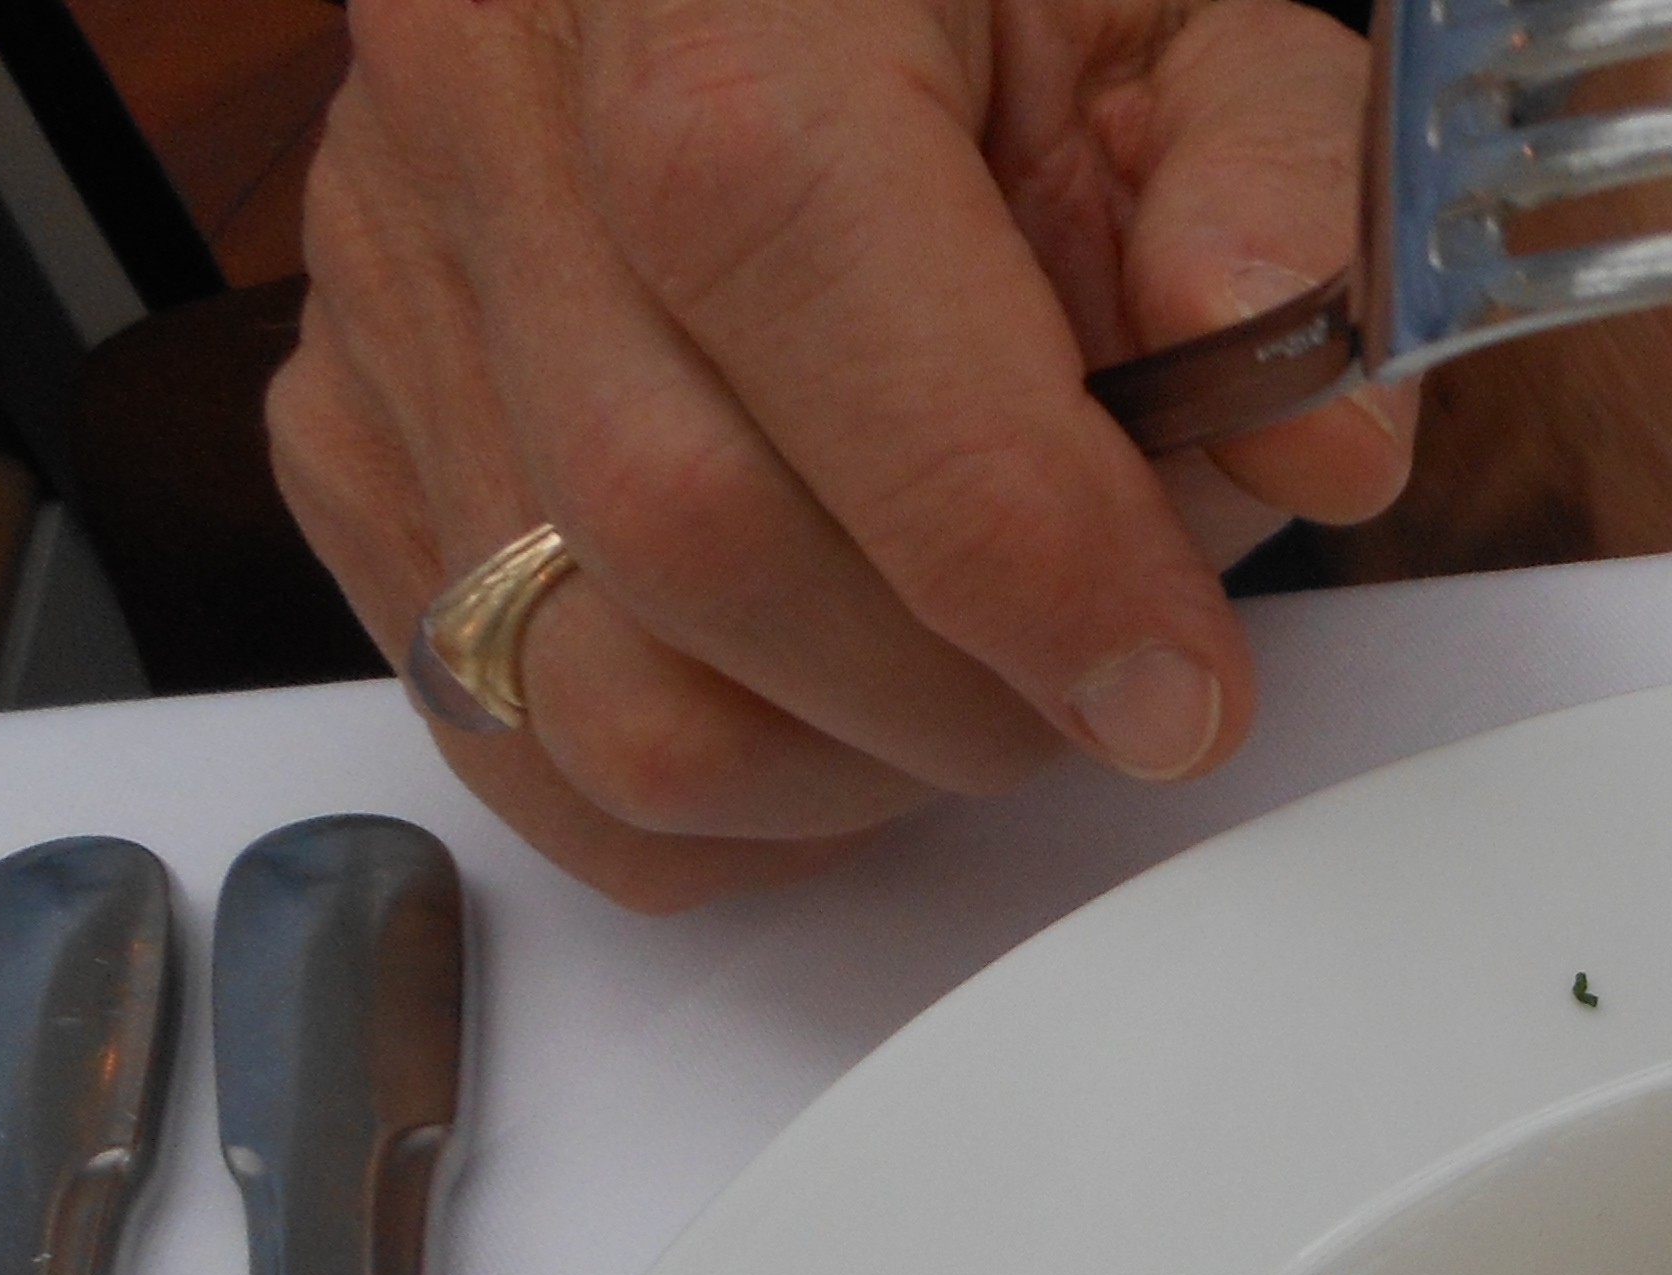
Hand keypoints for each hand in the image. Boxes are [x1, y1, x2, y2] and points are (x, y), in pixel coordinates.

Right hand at [275, 0, 1413, 910]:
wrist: (783, 5)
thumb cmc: (996, 20)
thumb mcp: (1199, 39)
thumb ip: (1288, 212)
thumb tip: (1325, 440)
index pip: (786, 249)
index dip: (1004, 530)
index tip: (1173, 682)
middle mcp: (483, 89)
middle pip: (682, 519)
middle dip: (949, 691)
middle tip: (1104, 684)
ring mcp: (387, 270)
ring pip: (584, 683)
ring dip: (834, 771)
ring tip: (973, 684)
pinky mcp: (345, 430)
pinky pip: (509, 735)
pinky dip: (702, 797)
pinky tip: (829, 703)